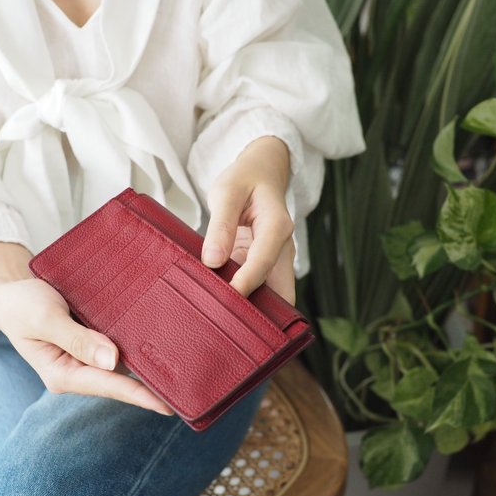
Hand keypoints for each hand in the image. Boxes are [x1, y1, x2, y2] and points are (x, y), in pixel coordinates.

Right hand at [0, 242, 172, 414]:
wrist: (8, 290)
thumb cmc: (21, 304)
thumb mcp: (45, 318)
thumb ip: (77, 339)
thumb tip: (112, 361)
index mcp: (63, 374)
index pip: (108, 386)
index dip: (139, 395)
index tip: (168, 404)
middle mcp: (76, 370)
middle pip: (119, 381)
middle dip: (149, 385)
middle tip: (187, 389)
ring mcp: (84, 358)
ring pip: (120, 366)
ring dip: (145, 366)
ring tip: (182, 371)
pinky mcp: (90, 343)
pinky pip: (116, 348)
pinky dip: (134, 347)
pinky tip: (158, 345)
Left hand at [201, 136, 295, 303]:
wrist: (262, 173)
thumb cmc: (244, 180)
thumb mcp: (226, 192)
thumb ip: (220, 225)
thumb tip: (212, 261)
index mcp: (277, 226)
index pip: (263, 262)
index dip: (245, 284)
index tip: (225, 298)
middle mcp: (283, 248)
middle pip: (279, 291)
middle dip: (258, 311)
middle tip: (226, 321)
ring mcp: (277, 261)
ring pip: (273, 297)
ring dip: (252, 309)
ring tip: (221, 318)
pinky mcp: (266, 267)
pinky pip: (260, 290)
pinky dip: (245, 300)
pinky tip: (222, 305)